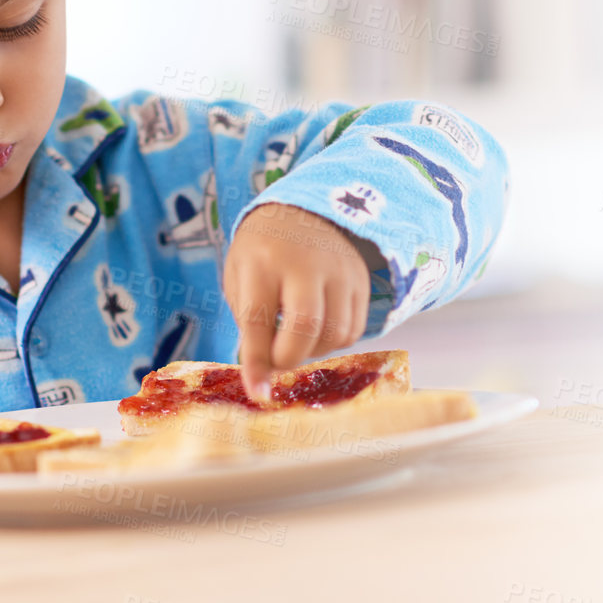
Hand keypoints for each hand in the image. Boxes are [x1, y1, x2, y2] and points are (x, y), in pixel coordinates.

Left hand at [223, 204, 369, 400]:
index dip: (258, 361)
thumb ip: (251, 326)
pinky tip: (318, 329)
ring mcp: (339, 269)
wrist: (302, 210)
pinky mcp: (361, 279)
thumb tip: (263, 381)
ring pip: (335, 334)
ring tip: (296, 338)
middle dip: (289, 357)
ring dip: (313, 351)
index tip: (258, 393)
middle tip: (277, 358)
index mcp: (262, 261)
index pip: (259, 319)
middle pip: (306, 327)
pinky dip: (333, 342)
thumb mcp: (241, 278)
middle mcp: (305, 262)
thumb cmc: (261, 253)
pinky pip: (354, 329)